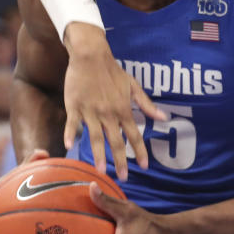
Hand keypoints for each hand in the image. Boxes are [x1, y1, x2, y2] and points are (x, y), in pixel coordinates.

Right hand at [62, 23, 166, 180]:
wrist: (91, 55)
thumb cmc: (112, 71)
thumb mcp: (133, 86)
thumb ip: (146, 104)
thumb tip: (163, 117)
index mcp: (123, 109)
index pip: (134, 134)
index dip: (141, 151)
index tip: (146, 167)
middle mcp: (109, 113)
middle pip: (116, 141)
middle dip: (121, 161)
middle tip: (123, 178)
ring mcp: (91, 110)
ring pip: (96, 136)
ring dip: (99, 154)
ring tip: (101, 170)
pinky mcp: (75, 106)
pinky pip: (73, 122)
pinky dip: (71, 133)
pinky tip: (70, 146)